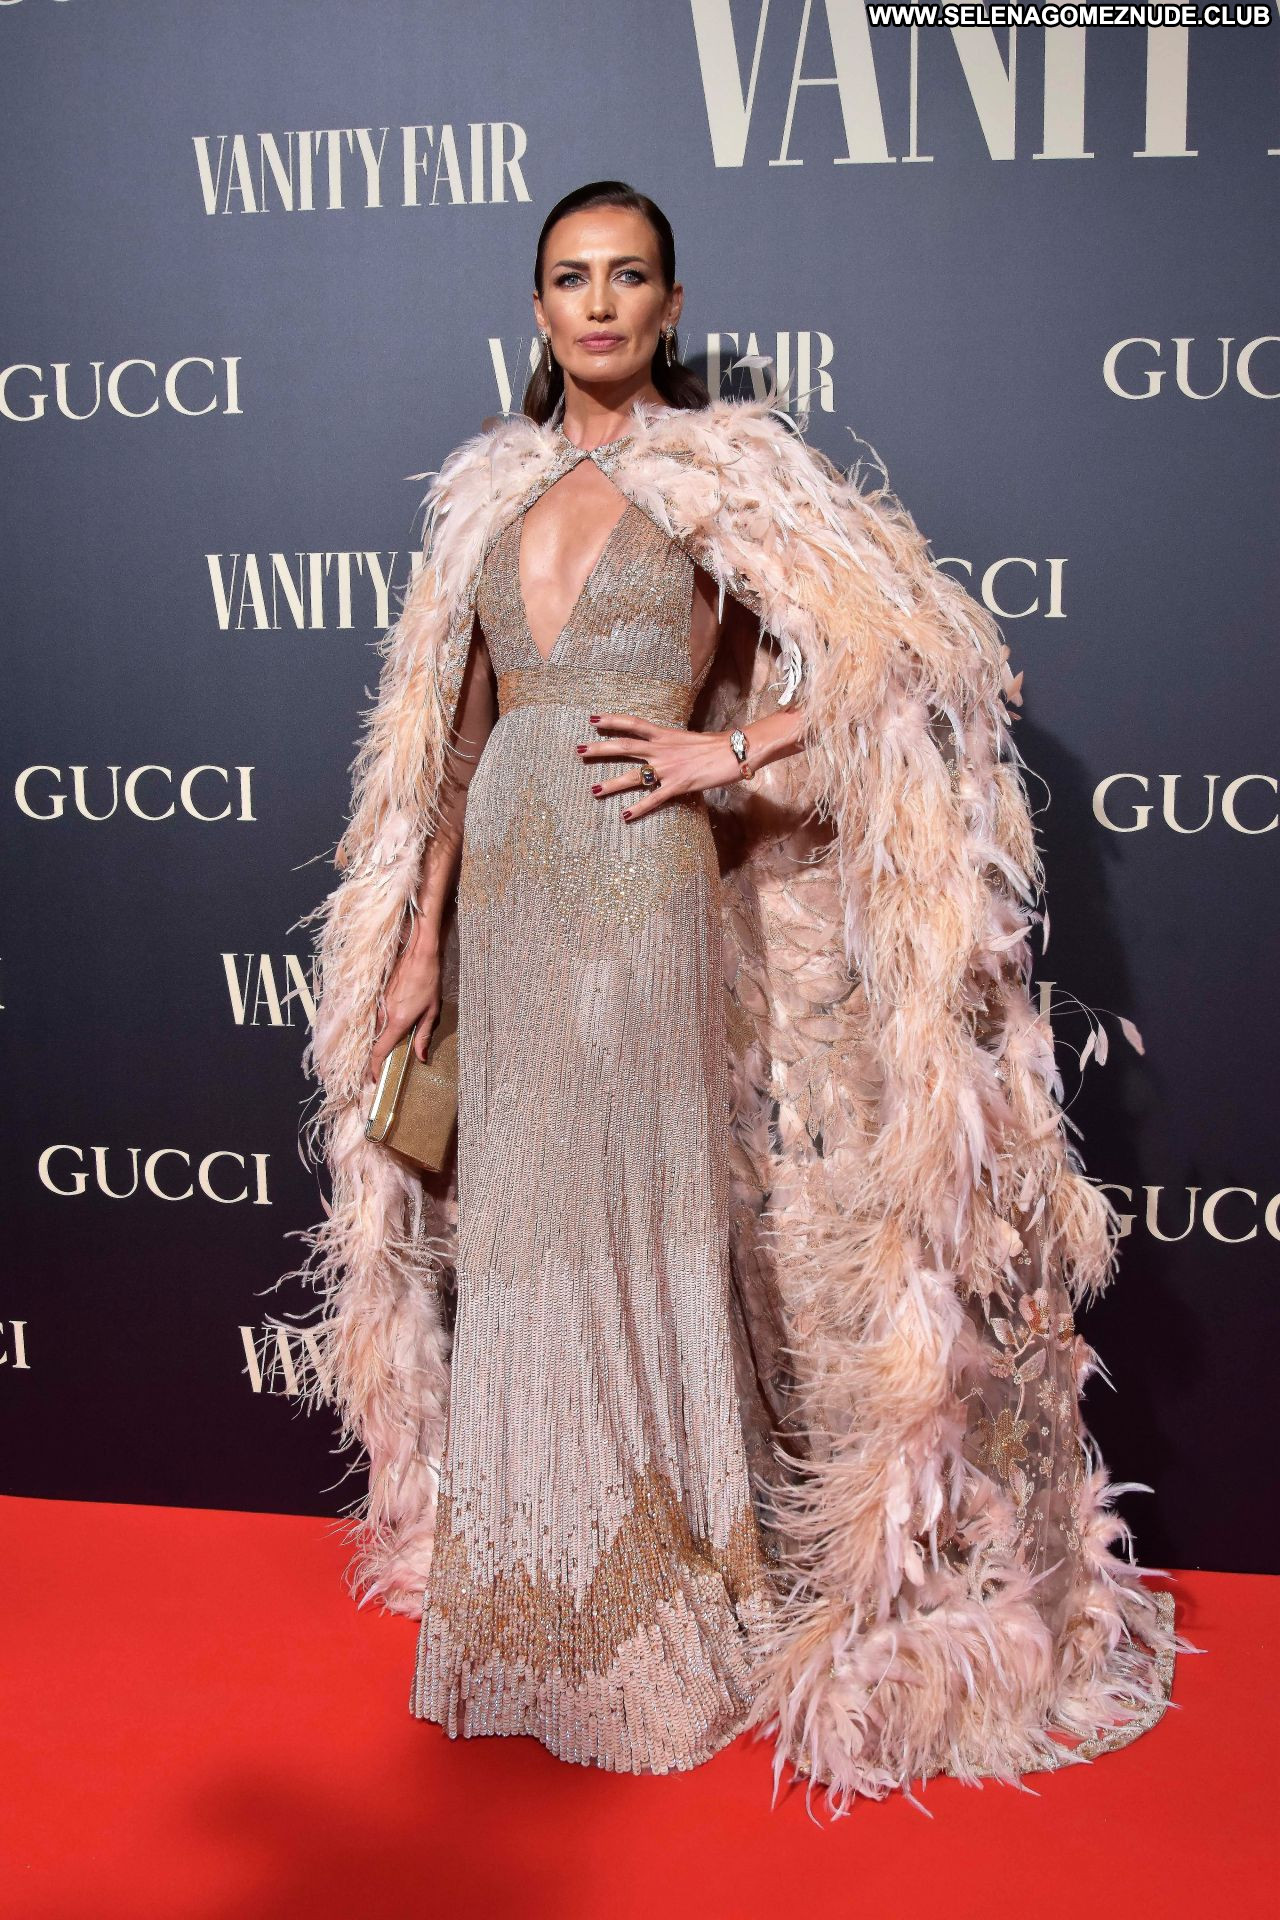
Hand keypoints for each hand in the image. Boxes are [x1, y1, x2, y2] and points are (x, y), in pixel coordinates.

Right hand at [365, 927, 441, 1090]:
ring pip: (373, 1030)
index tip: (375, 1079)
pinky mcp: (378, 996)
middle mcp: (383, 1015)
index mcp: (398, 1021)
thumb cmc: (429, 981)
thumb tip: (420, 1057)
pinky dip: (377, 1028)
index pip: (380, 1051)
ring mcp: (378, 1004)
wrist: (419, 954)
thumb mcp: (432, 1011)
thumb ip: (424, 1035)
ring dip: (376, 1043)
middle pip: (374, 1043)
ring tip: (381, 1054)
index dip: (375, 1068)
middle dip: (374, 1059)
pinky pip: (375, 1017)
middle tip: (378, 1071)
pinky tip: (385, 1030)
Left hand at [576, 712, 742, 820]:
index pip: (633, 723)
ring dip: (611, 783)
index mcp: (665, 735)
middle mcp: (662, 749)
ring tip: (592, 790)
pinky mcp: (679, 785)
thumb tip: (663, 747)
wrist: (737, 752)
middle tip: (579, 750)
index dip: (612, 720)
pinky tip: (625, 816)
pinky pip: (654, 798)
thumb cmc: (717, 746)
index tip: (592, 718)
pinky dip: (639, 808)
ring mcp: (669, 768)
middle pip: (625, 747)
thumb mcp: (689, 739)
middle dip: (600, 749)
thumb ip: (672, 744)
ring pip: (633, 775)